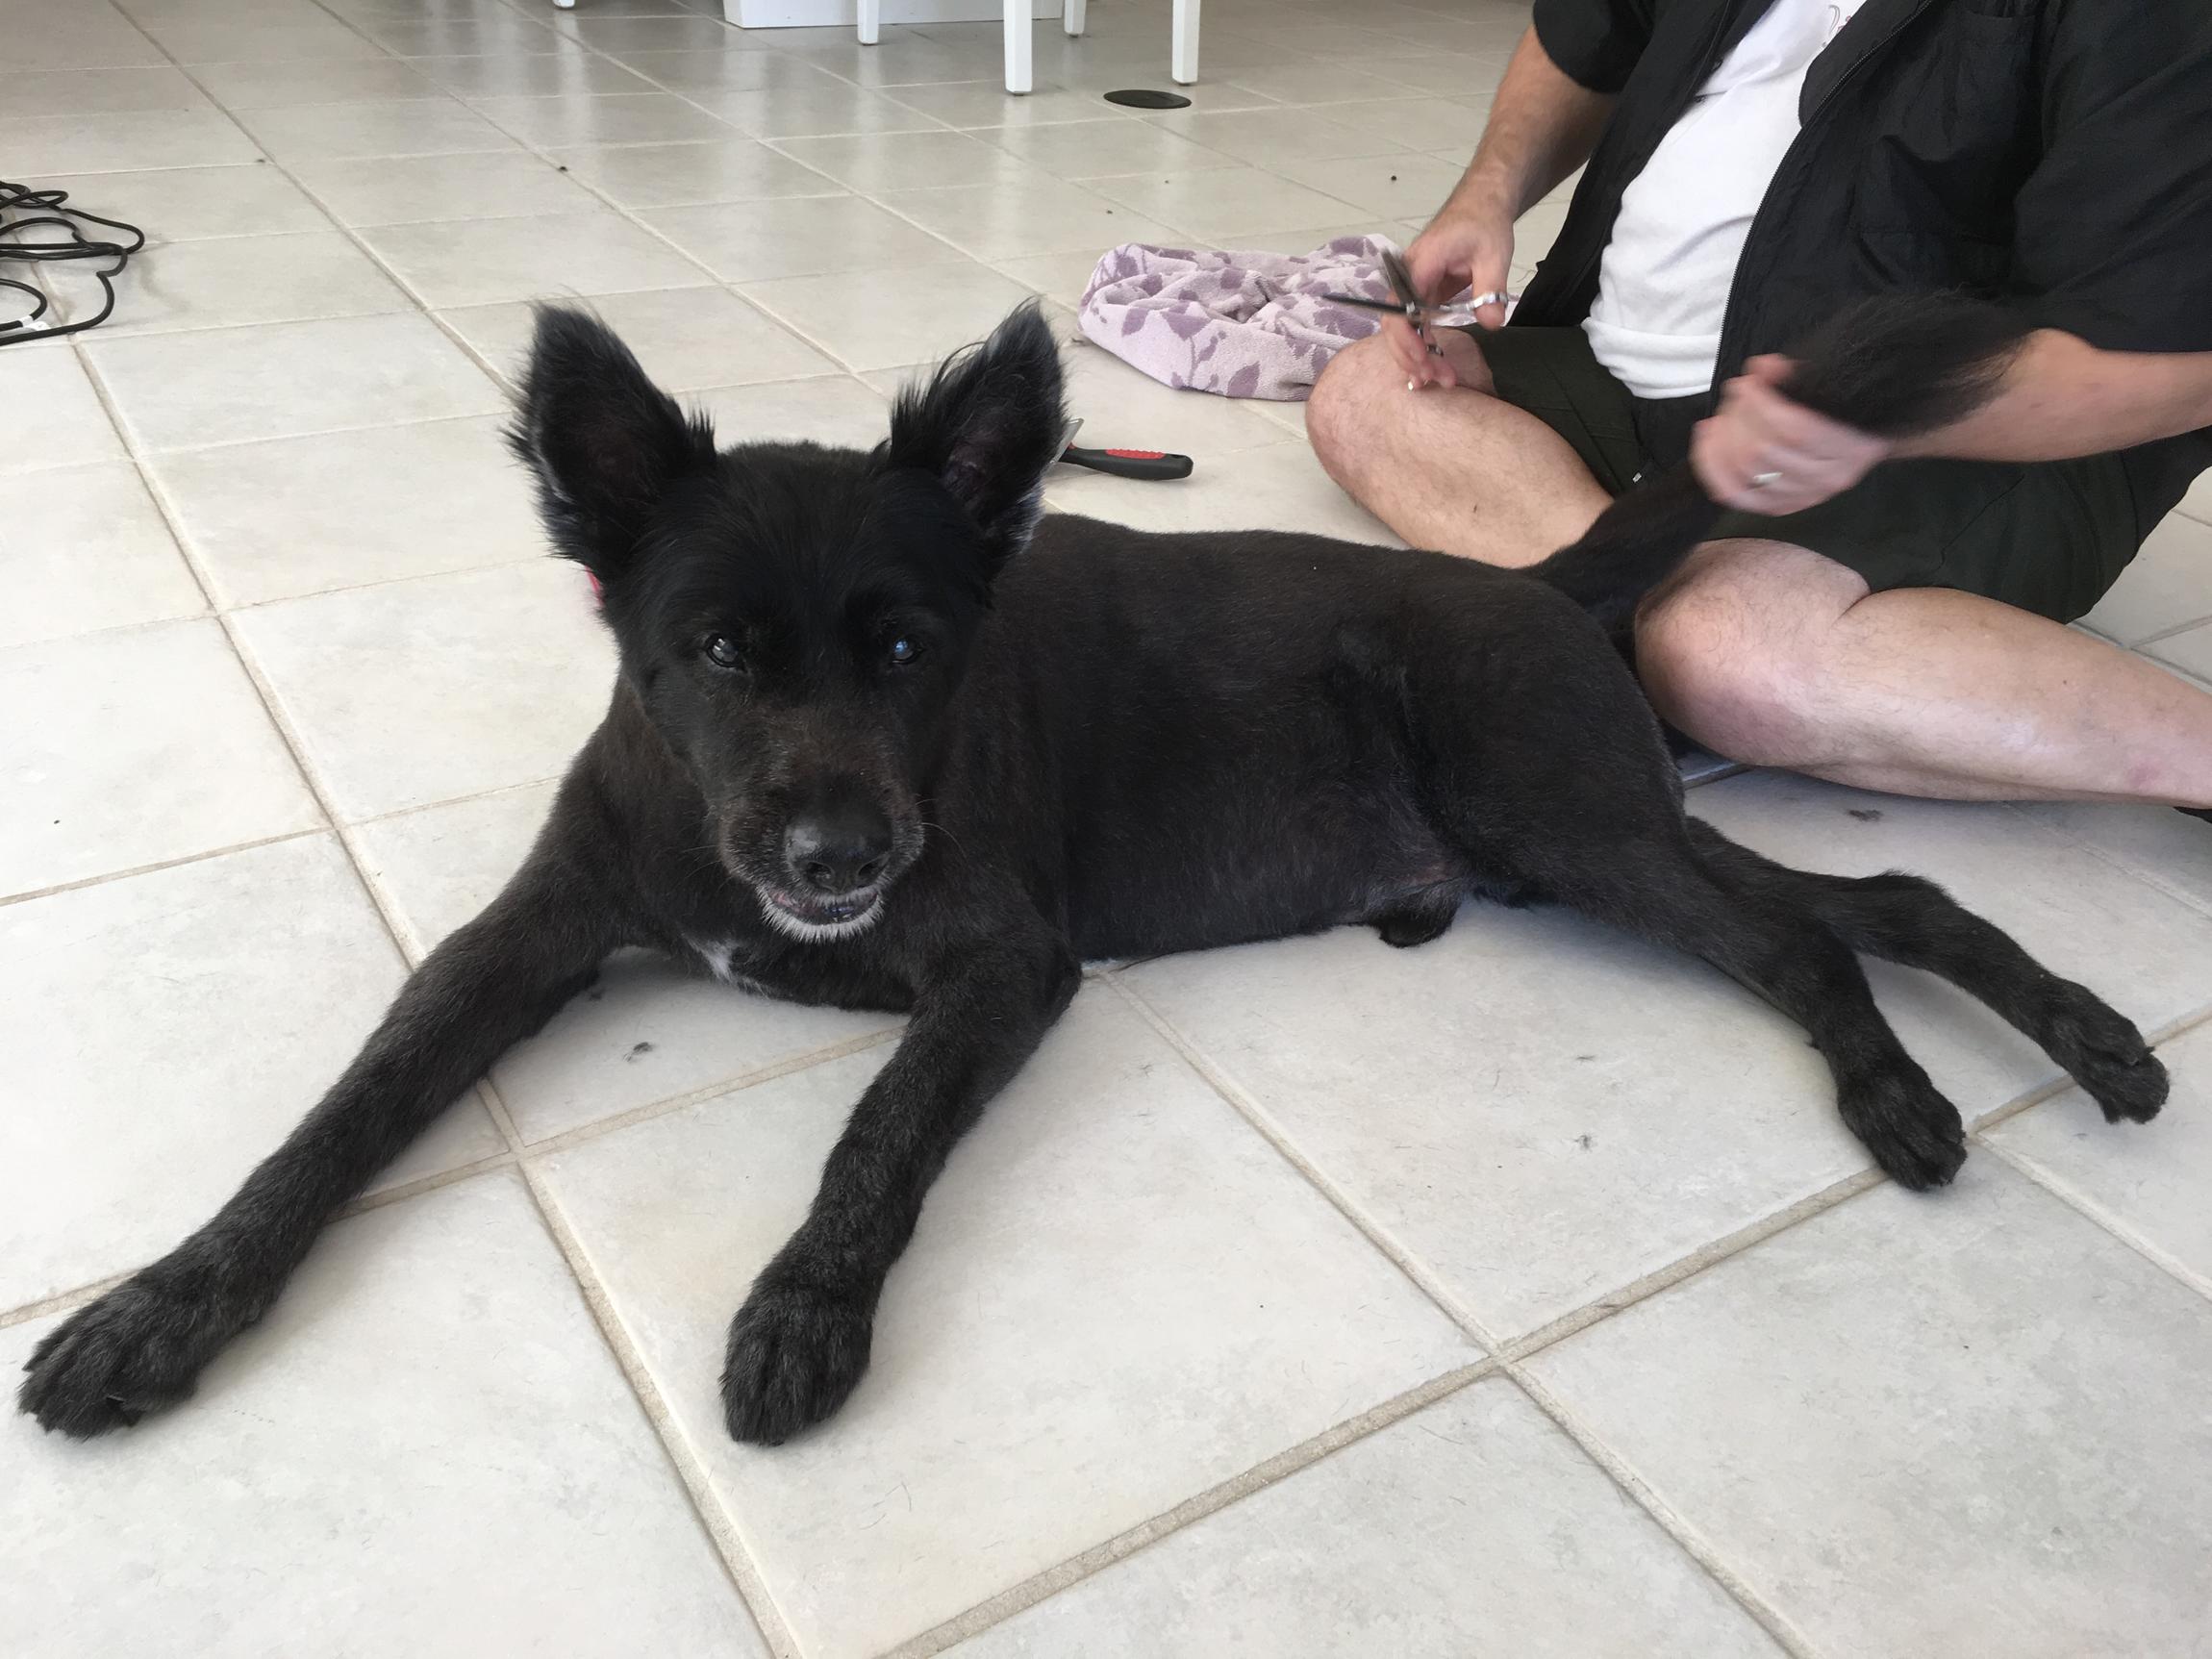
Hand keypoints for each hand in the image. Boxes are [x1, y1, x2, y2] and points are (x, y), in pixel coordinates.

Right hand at [1389, 192, 1515, 388]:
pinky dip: (1421, 348)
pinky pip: (1413, 326)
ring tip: (1438, 380)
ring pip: (1401, 330)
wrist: (1481, 206)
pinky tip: (1431, 368)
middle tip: (1436, 379)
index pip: (1400, 306)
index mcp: (1420, 264)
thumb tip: (1493, 324)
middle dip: (1411, 355)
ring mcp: (1410, 288)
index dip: (1407, 336)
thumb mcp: (1495, 254)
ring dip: (1415, 357)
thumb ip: (1491, 289)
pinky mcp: (1420, 297)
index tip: (1424, 357)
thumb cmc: (1484, 224)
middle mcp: (1406, 277)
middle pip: (1394, 324)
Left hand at [1691, 354, 1892, 513]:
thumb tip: (1761, 369)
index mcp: (1850, 445)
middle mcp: (1828, 478)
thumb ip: (1794, 374)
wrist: (1866, 437)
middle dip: (1737, 417)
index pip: (1794, 430)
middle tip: (1736, 395)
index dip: (1760, 404)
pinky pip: (1734, 494)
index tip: (1748, 382)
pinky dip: (1712, 465)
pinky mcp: (1781, 506)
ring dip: (1722, 438)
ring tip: (1722, 415)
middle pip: (1761, 452)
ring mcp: (1803, 497)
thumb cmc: (1845, 406)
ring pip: (1744, 474)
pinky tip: (1708, 438)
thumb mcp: (1829, 382)